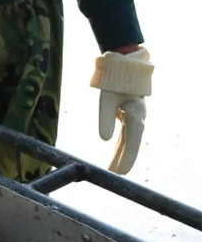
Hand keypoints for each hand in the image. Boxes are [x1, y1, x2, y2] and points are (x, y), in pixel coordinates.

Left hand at [91, 47, 153, 174]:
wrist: (124, 66)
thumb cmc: (115, 81)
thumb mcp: (106, 98)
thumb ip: (106, 118)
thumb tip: (104, 139)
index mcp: (135, 114)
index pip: (131, 139)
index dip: (127, 156)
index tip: (121, 171)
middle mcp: (138, 118)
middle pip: (131, 143)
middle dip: (124, 159)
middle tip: (116, 175)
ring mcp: (135, 118)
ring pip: (129, 140)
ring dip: (122, 154)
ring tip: (114, 170)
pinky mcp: (129, 116)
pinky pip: (126, 135)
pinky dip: (121, 145)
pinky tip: (116, 156)